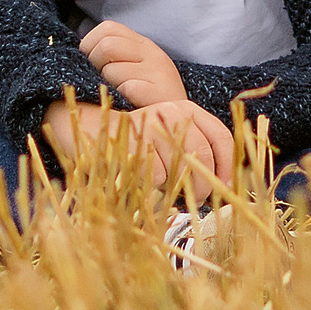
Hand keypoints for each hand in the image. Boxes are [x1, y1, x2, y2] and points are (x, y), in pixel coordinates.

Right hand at [42, 96, 234, 202]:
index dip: (227, 169)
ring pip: (180, 168)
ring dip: (175, 189)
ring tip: (163, 191)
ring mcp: (150, 123)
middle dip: (202, 187)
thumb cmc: (129, 140)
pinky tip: (140, 181)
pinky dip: (151, 186)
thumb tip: (222, 186)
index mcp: (185, 108)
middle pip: (203, 156)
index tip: (225, 190)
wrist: (83, 124)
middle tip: (193, 201)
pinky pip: (154, 174)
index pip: (222, 139)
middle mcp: (171, 111)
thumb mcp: (163, 139)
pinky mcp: (130, 139)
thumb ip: (190, 152)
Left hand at [79, 19, 186, 108]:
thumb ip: (112, 57)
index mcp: (142, 44)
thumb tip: (79, 55)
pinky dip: (122, 98)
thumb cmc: (147, 100)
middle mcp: (152, 52)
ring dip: (108, 86)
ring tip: (119, 96)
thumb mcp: (132, 70)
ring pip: (112, 69)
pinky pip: (127, 88)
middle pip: (107, 45)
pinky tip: (130, 105)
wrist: (180, 124)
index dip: (90, 45)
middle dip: (94, 66)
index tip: (92, 65)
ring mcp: (158, 71)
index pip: (107, 28)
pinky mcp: (160, 92)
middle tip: (102, 83)